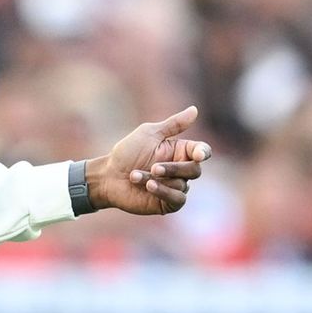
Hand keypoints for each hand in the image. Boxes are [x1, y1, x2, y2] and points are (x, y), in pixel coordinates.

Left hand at [86, 106, 211, 215]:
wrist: (108, 176)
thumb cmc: (126, 153)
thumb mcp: (149, 134)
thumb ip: (173, 125)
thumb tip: (195, 109)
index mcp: (180, 151)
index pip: (202, 152)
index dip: (203, 153)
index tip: (198, 155)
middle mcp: (181, 170)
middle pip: (194, 170)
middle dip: (174, 169)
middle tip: (153, 168)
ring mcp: (175, 187)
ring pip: (182, 184)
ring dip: (158, 180)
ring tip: (135, 176)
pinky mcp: (167, 203)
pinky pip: (178, 199)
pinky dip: (164, 192)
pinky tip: (149, 186)